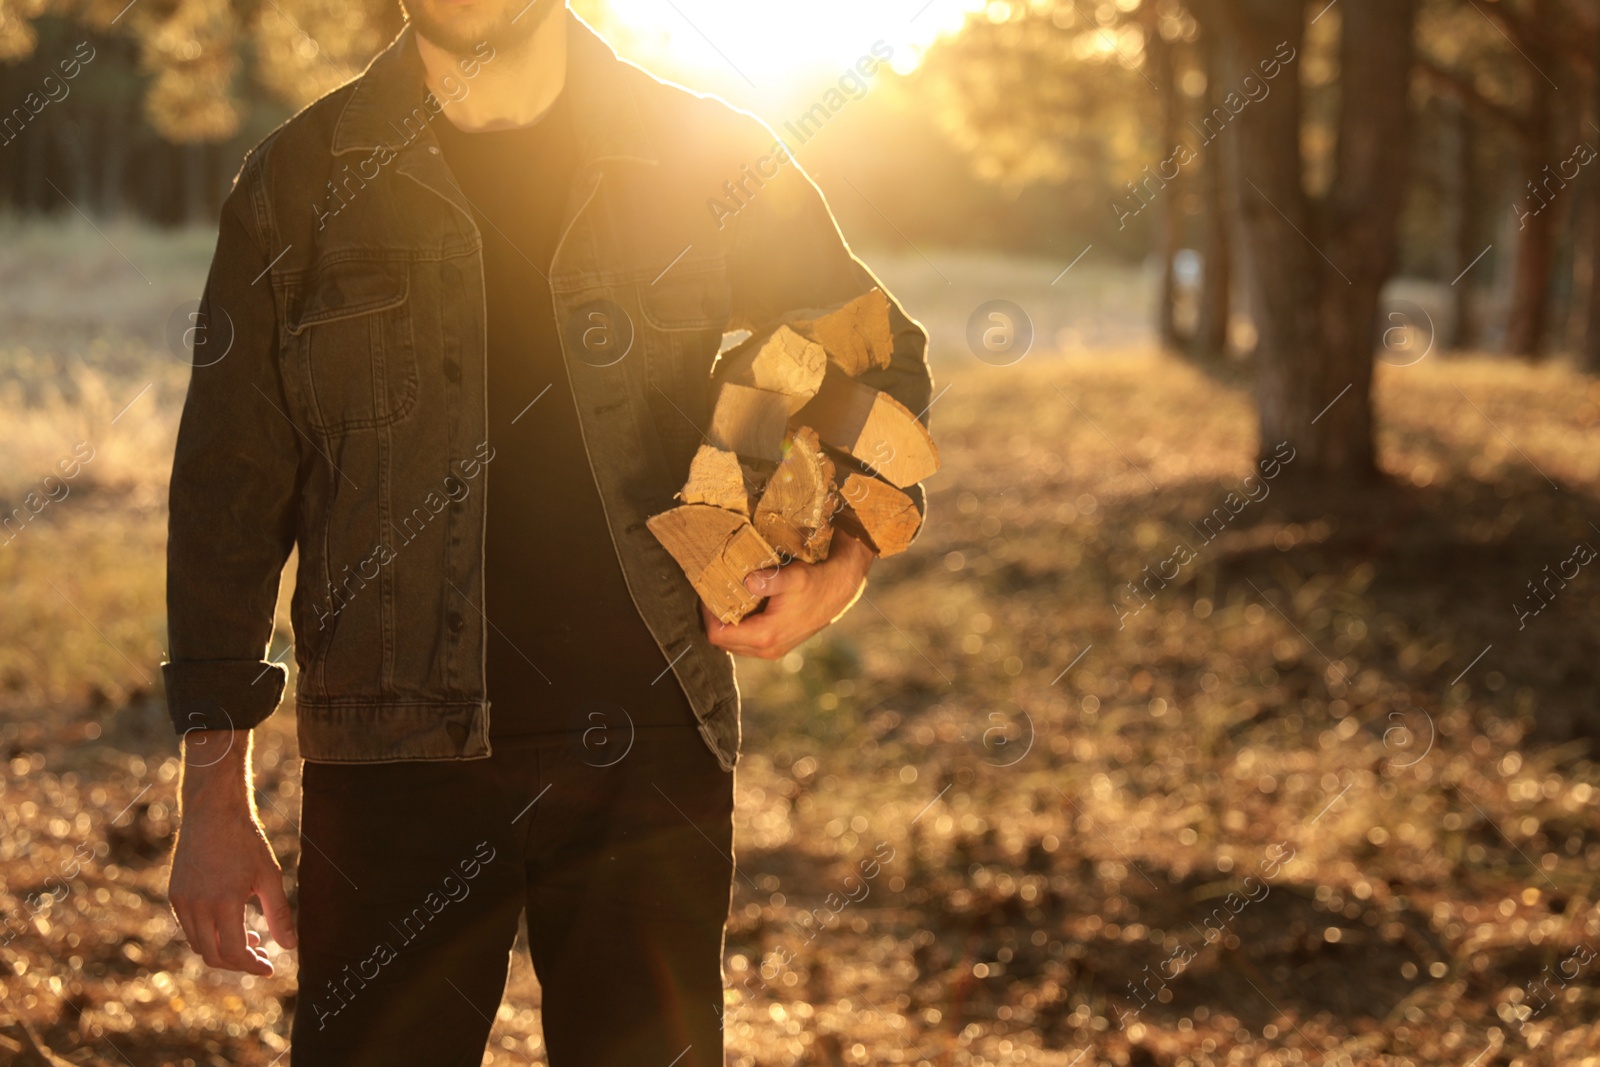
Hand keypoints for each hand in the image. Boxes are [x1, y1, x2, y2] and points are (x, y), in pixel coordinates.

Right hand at [167, 730, 296, 974]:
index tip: (269, 968)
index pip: (233, 953)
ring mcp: (181, 901)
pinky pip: (189, 927)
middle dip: (238, 963)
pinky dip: (209, 935)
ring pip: (198, 944)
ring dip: (222, 950)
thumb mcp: (269, 876)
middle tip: (262, 957)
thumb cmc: (246, 841)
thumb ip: (280, 914)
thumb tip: (291, 947)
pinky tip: (231, 924)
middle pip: (212, 955)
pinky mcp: (174, 894)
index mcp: (222, 903)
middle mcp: (196, 906)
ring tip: (250, 940)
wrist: (212, 812)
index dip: (252, 966)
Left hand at [702, 530, 873, 658]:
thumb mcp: (793, 577)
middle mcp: (766, 649)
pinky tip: (741, 607)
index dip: (707, 615)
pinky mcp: (776, 646)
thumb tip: (749, 581)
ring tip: (725, 600)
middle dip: (714, 620)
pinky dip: (738, 627)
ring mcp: (771, 650)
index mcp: (765, 636)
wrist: (838, 591)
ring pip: (733, 644)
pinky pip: (746, 642)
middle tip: (712, 595)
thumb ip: (770, 580)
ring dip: (726, 625)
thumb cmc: (815, 583)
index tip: (706, 594)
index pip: (719, 635)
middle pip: (723, 642)